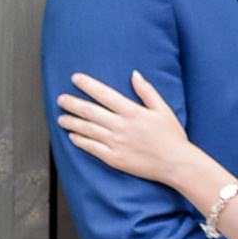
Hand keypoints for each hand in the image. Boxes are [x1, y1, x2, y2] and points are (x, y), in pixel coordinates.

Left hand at [57, 70, 196, 191]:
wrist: (177, 164)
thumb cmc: (172, 137)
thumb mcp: (163, 110)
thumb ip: (147, 91)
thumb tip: (134, 74)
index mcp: (132, 111)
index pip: (104, 94)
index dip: (87, 85)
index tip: (75, 78)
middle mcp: (121, 126)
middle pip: (90, 111)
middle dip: (72, 103)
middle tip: (61, 99)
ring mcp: (116, 143)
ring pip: (87, 129)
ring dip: (71, 122)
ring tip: (61, 118)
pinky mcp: (114, 159)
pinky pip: (92, 148)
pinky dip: (80, 141)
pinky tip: (72, 137)